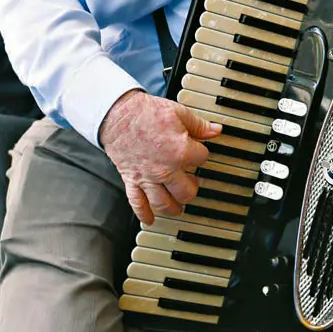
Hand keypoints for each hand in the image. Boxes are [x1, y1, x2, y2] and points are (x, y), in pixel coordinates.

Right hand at [98, 89, 219, 223]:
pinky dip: (143, 214)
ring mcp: (147, 177)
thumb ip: (198, 125)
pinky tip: (149, 220)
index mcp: (180, 151)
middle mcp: (165, 169)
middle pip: (187, 191)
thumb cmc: (145, 112)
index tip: (197, 150)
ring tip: (178, 206)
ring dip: (174, 207)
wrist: (117, 114)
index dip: (201, 153)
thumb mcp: (178, 112)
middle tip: (192, 183)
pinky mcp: (131, 180)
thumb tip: (216, 130)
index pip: (202, 159)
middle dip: (192, 187)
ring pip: (164, 203)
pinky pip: (137, 203)